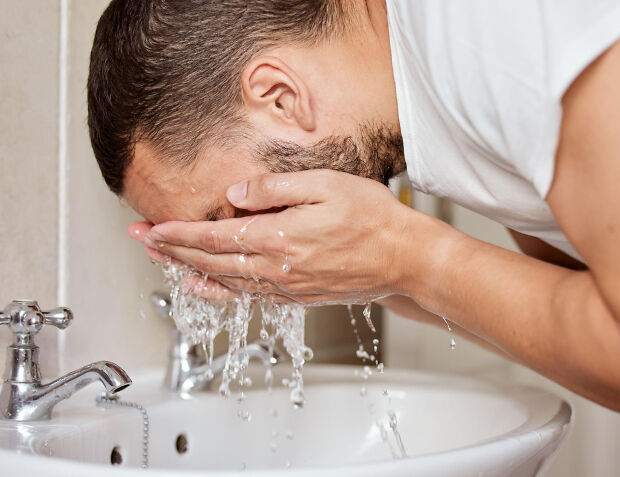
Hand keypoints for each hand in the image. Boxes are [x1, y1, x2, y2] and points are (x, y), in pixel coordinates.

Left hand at [144, 169, 414, 303]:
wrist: (404, 259)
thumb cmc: (371, 218)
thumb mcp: (324, 185)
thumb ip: (274, 188)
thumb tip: (234, 191)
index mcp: (278, 238)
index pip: (213, 236)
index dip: (178, 233)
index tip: (151, 228)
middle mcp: (275, 269)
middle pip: (210, 261)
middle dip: (170, 250)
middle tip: (140, 241)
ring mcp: (286, 287)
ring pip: (224, 281)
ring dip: (188, 270)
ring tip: (162, 262)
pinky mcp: (298, 297)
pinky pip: (248, 297)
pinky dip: (219, 292)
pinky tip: (205, 288)